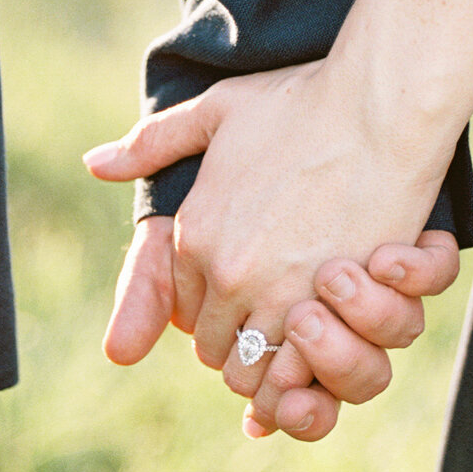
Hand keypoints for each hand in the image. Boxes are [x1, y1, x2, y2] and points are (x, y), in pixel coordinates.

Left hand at [86, 59, 456, 413]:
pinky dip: (308, 368)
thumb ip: (153, 142)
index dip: (215, 309)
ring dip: (274, 362)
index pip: (187, 310)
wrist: (378, 105)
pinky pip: (302, 370)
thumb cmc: (302, 101)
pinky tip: (329, 336)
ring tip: (304, 335)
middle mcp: (226, 273)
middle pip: (218, 348)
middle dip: (241, 341)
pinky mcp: (331, 305)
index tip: (246, 297)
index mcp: (194, 234)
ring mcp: (277, 293)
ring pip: (256, 369)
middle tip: (276, 321)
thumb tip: (94, 163)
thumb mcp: (217, 109)